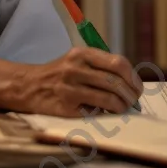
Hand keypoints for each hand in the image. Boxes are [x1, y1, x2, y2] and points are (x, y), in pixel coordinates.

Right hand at [15, 47, 142, 116]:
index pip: (118, 63)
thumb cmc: (60, 73)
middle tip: (134, 101)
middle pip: (115, 82)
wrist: (29, 86)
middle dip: (130, 95)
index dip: (133, 77)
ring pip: (108, 99)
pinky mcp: (66, 107)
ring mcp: (70, 88)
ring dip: (122, 107)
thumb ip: (101, 66)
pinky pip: (95, 112)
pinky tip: (107, 114)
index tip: (137, 87)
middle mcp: (75, 68)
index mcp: (82, 53)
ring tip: (123, 109)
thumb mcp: (77, 60)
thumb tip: (130, 83)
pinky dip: (106, 114)